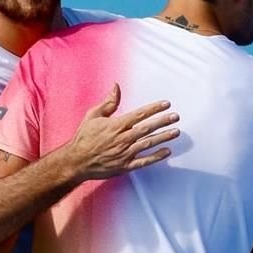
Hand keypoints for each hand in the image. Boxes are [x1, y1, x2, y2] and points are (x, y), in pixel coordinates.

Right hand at [62, 83, 179, 180]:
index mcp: (115, 125)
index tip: (166, 104)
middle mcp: (122, 138)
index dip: (154, 108)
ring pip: (148, 143)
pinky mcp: (125, 166)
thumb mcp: (93, 116)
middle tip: (176, 116)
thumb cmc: (84, 137)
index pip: (139, 114)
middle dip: (163, 121)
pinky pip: (144, 161)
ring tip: (176, 132)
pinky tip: (167, 151)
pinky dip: (156, 157)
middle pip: (147, 128)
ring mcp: (124, 153)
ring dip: (163, 137)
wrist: (76, 161)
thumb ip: (108, 102)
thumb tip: (116, 86)